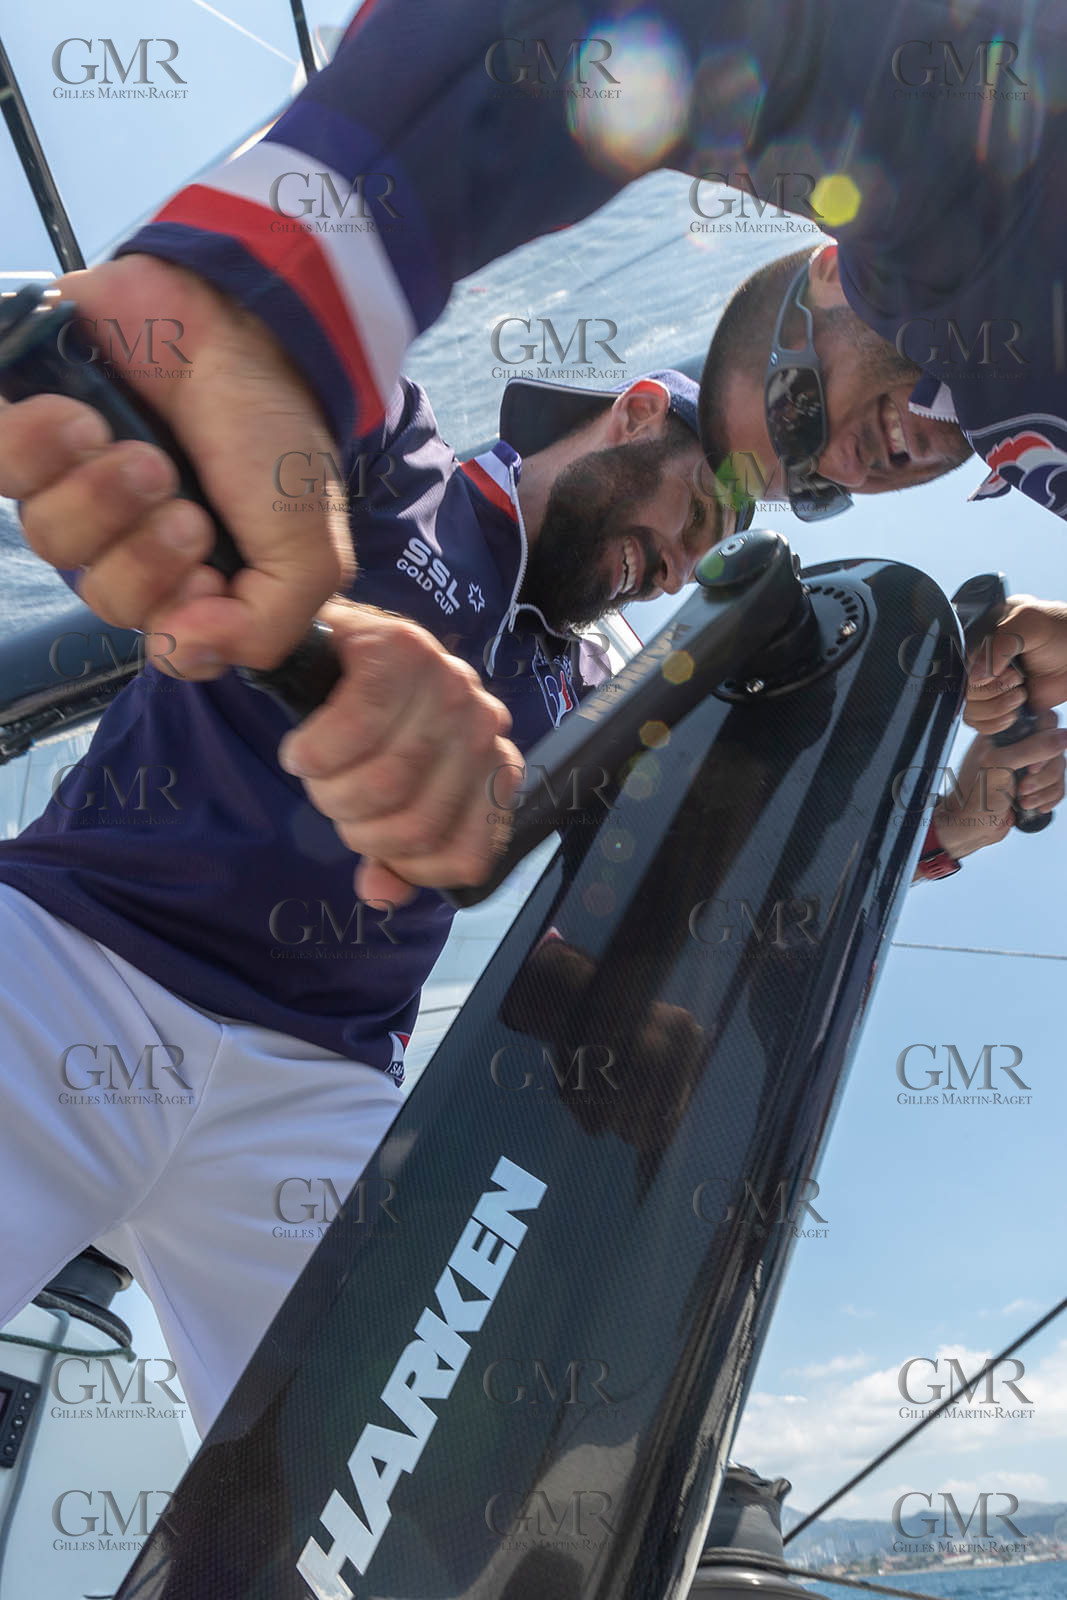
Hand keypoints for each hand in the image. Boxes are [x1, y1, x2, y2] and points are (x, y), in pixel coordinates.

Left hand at [0, 254, 349, 678]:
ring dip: (104, 496)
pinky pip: (0, 470)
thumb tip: (184, 654)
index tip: (211, 571)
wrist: (238, 315)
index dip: (178, 615)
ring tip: (144, 452)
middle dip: (146, 555)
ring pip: (51, 541)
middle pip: (103, 598)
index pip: (162, 642)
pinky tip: (84, 421)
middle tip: (183, 505)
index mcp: (195, 576)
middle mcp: (130, 541)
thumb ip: (264, 628)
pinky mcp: (27, 434)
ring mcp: (75, 488)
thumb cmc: (273, 429)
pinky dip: (40, 447)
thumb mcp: (308, 548)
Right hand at [277, 600, 521, 902]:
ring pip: (386, 783)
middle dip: (355, 825)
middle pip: (416, 824)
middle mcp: (484, 725)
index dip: (407, 865)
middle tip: (331, 797)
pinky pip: (356, 729)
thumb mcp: (386, 797)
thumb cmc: (364, 727)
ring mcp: (450, 682)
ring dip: (329, 789)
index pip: (465, 856)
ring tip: (316, 770)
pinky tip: (302, 748)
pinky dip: (315, 752)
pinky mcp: (402, 647)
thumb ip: (393, 853)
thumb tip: (380, 894)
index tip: (373, 839)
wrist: (330, 643)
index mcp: (494, 770)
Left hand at [931, 713, 1066, 860]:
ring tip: (1022, 799)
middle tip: (1023, 786)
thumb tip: (1064, 736)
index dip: (1045, 742)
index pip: (1043, 721)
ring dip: (1044, 789)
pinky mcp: (1035, 785)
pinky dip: (1047, 798)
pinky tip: (1030, 805)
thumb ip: (1033, 748)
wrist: (970, 827)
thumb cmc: (974, 795)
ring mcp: (1027, 766)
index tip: (1031, 765)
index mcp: (1006, 732)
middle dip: (1043, 773)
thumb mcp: (1001, 766)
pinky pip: (1057, 786)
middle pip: (1056, 748)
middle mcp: (1018, 746)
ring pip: (1059, 769)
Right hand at [966, 596, 1066, 733]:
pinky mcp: (999, 705)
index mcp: (979, 638)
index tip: (1008, 671)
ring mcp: (989, 686)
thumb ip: (999, 644)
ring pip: (969, 711)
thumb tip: (974, 677)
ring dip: (996, 709)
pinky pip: (981, 724)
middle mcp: (979, 663)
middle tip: (1018, 681)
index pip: (959, 666)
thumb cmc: (1061, 632)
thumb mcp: (1030, 623)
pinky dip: (997, 724)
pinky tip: (1016, 712)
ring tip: (1021, 695)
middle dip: (992, 693)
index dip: (980, 676)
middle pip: (962, 692)